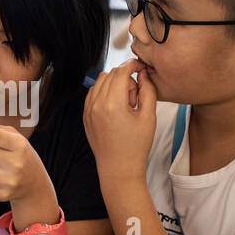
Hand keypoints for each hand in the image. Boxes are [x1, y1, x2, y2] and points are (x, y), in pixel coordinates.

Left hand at [83, 59, 157, 184]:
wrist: (118, 169)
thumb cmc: (135, 146)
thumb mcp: (148, 117)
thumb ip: (148, 90)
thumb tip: (143, 74)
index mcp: (113, 104)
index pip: (121, 71)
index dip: (133, 65)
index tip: (141, 66)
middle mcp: (97, 105)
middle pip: (111, 74)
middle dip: (125, 77)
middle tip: (136, 97)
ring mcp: (88, 110)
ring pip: (100, 81)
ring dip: (114, 84)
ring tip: (126, 104)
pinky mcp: (85, 116)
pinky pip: (93, 93)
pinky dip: (104, 92)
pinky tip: (116, 107)